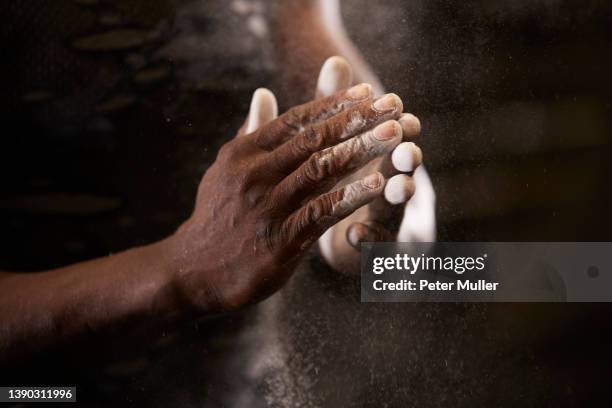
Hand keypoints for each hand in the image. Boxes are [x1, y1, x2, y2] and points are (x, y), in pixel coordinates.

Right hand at [169, 83, 406, 311]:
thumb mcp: (226, 169)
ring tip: (396, 134)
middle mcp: (255, 174)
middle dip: (357, 119)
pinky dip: (351, 196)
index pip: (296, 120)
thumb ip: (251, 132)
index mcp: (244, 153)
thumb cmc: (218, 215)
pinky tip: (379, 184)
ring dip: (362, 150)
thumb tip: (263, 93)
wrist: (194, 270)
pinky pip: (322, 212)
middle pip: (314, 139)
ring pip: (322, 170)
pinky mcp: (280, 240)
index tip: (368, 92)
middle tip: (394, 104)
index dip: (335, 104)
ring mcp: (268, 207)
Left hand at [314, 57, 432, 273]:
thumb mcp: (331, 149)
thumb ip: (332, 109)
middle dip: (408, 160)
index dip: (402, 128)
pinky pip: (379, 253)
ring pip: (398, 212)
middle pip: (405, 174)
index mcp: (383, 167)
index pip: (398, 143)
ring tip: (399, 185)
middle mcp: (394, 194)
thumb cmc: (337, 187)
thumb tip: (333, 59)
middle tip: (407, 145)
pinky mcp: (379, 259)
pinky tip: (355, 234)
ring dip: (399, 199)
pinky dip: (370, 242)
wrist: (333, 247)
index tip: (401, 110)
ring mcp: (392, 228)